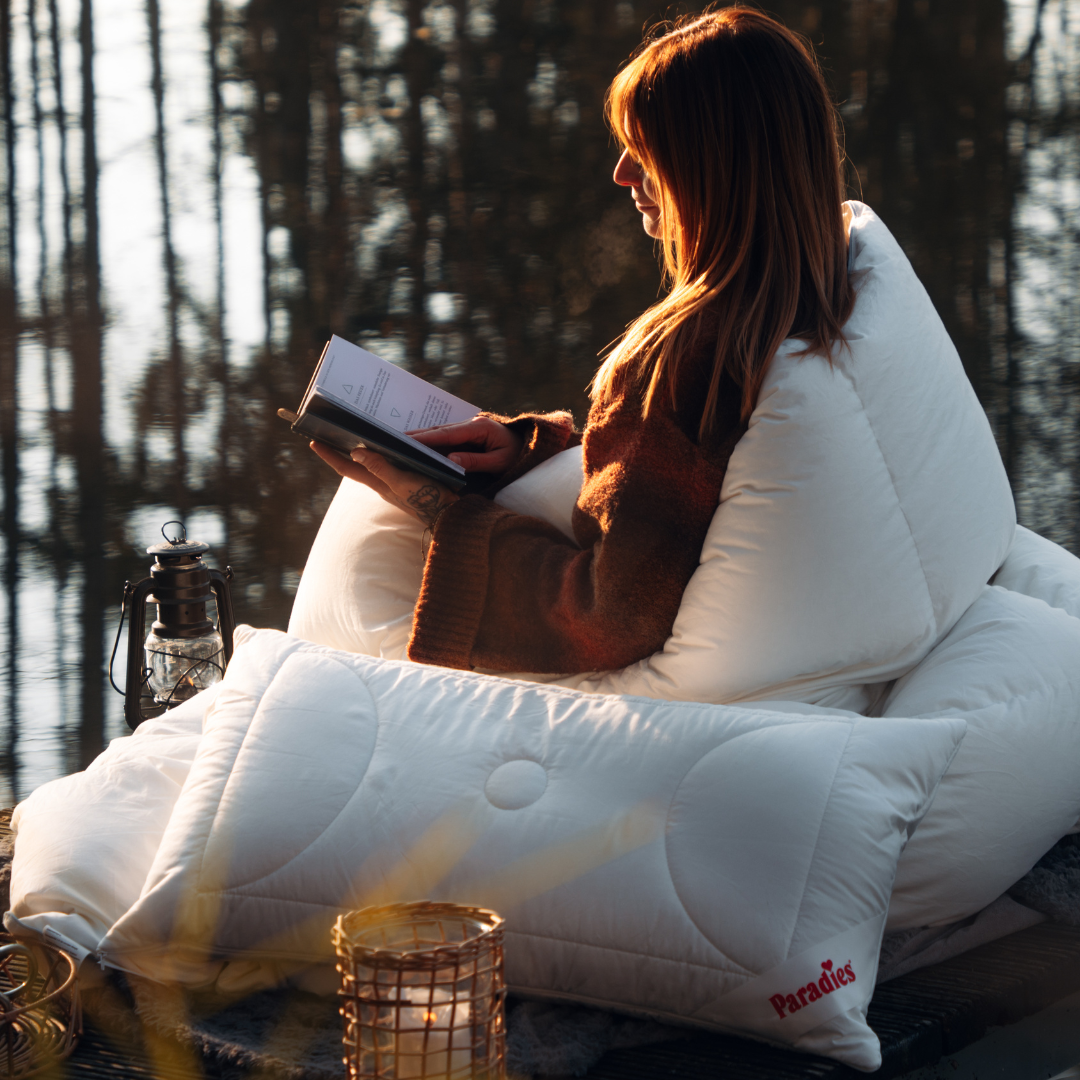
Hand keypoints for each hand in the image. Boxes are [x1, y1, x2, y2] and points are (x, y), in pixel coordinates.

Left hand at [310, 442, 457, 526]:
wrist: (451, 516)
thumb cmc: (429, 498)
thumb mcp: (403, 481)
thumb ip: (381, 468)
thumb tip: (355, 453)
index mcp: (378, 483)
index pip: (347, 468)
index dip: (329, 456)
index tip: (314, 442)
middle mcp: (382, 485)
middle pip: (355, 467)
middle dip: (340, 452)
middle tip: (330, 435)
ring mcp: (394, 486)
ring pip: (370, 467)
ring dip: (359, 454)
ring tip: (352, 438)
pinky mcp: (407, 484)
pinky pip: (386, 468)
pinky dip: (380, 456)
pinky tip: (386, 449)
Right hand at [407, 416, 522, 475]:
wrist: (530, 448)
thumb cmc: (518, 456)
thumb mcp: (500, 462)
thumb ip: (476, 462)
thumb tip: (451, 461)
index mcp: (479, 428)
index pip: (448, 433)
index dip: (427, 438)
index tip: (407, 441)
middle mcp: (472, 423)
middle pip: (440, 430)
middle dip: (417, 435)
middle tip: (393, 440)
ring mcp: (469, 427)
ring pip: (440, 432)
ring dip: (421, 436)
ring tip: (398, 442)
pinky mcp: (467, 434)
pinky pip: (446, 437)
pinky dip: (431, 440)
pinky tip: (416, 445)